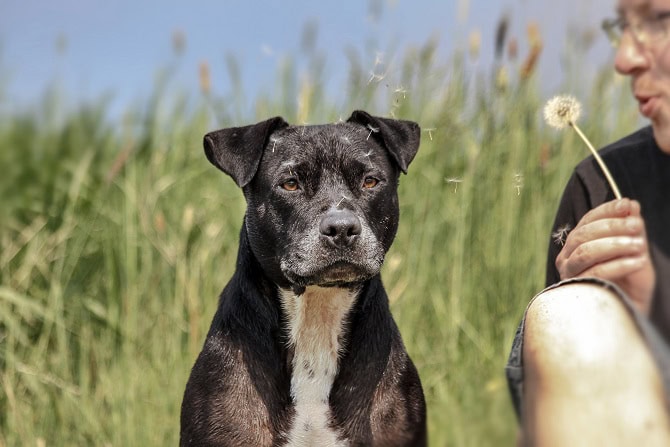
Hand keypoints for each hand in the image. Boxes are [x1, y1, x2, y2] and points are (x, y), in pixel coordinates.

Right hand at [555, 199, 655, 314]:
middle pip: (583, 235)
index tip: (628, 204)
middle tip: (637, 225)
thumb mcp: (635, 252)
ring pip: (585, 252)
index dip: (606, 211)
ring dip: (614, 245)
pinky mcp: (577, 291)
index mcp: (578, 244)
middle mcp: (567, 258)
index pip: (587, 221)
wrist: (629, 315)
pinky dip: (619, 264)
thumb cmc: (631, 284)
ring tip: (640, 246)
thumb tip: (631, 206)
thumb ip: (632, 231)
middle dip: (611, 226)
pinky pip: (596, 273)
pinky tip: (638, 262)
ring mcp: (569, 275)